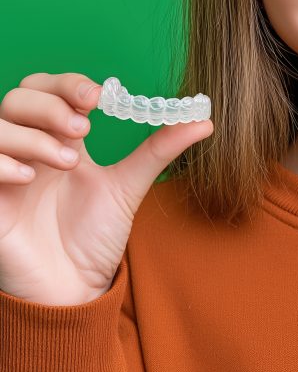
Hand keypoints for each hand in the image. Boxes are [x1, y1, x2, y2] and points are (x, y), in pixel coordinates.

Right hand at [0, 72, 213, 305]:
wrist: (74, 288)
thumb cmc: (95, 237)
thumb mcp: (130, 186)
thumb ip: (161, 150)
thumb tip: (205, 120)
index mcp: (59, 139)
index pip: (49, 88)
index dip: (69, 83)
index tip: (101, 97)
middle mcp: (28, 150)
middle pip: (20, 96)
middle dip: (52, 103)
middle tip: (83, 127)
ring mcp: (5, 173)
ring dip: (34, 134)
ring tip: (70, 161)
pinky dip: (2, 161)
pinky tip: (30, 179)